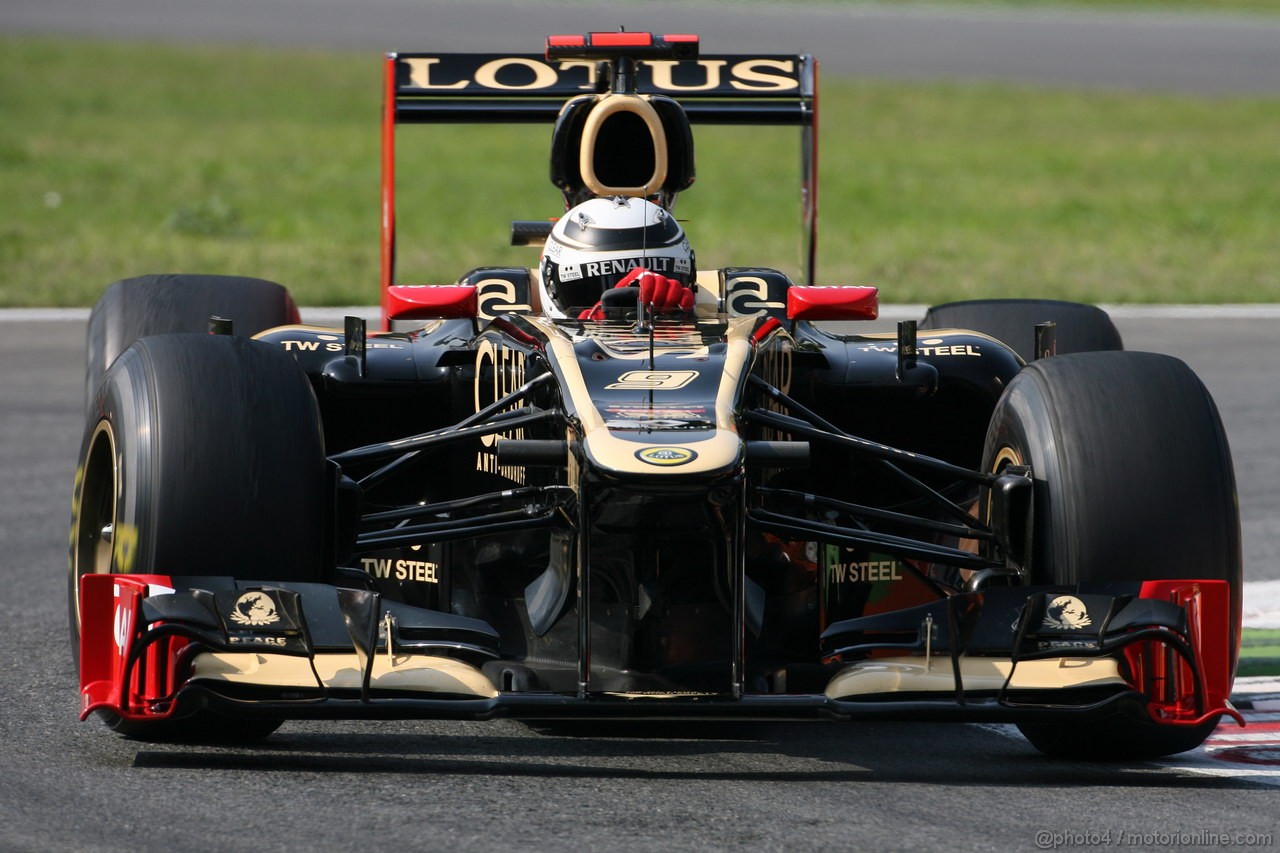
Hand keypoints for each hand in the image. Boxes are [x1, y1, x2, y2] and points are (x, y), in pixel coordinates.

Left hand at [577, 267, 693, 319]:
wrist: (632, 325)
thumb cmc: (620, 316)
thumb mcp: (608, 312)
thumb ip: (599, 313)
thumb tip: (584, 315)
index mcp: (638, 282)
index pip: (648, 277)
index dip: (648, 288)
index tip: (643, 300)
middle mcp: (654, 284)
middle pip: (664, 281)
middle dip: (660, 296)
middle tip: (654, 309)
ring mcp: (668, 293)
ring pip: (677, 288)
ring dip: (672, 301)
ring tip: (664, 313)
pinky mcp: (679, 303)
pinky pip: (688, 297)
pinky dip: (686, 303)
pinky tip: (679, 312)